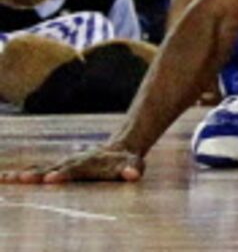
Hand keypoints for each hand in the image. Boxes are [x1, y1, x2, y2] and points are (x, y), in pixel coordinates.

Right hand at [8, 144, 142, 184]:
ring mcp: (63, 165)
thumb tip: (134, 174)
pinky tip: (5, 179)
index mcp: (87, 164)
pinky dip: (21, 176)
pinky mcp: (57, 170)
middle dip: (38, 175)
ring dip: (23, 176)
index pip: (74, 170)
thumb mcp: (133, 164)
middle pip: (52, 169)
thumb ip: (133, 169)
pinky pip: (37, 173)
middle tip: (23, 180)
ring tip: (5, 179)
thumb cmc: (126, 162)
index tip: (51, 179)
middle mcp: (72, 163)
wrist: (119, 148)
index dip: (64, 174)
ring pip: (41, 170)